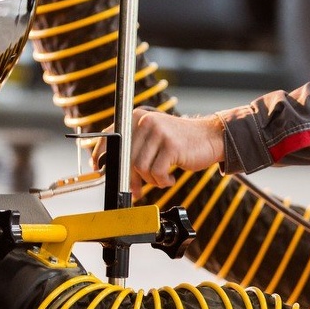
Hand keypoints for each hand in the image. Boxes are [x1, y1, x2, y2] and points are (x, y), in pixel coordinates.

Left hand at [94, 108, 225, 197]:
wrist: (210, 137)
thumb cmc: (181, 142)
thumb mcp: (155, 137)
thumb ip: (135, 148)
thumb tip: (113, 172)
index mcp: (137, 117)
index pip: (111, 136)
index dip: (101, 155)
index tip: (99, 169)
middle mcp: (145, 121)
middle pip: (126, 158)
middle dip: (130, 179)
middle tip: (136, 191)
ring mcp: (158, 132)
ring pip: (140, 167)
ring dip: (151, 180)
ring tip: (162, 179)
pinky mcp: (171, 145)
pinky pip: (157, 172)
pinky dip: (162, 181)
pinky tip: (170, 179)